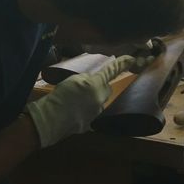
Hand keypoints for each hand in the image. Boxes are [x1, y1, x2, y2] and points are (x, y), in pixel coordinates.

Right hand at [25, 53, 148, 147]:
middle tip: (83, 87)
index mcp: (96, 85)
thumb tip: (91, 83)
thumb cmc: (61, 96)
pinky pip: (89, 114)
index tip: (131, 58)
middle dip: (98, 87)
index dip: (121, 64)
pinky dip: (82, 111)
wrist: (52, 119)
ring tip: (72, 100)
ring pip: (97, 102)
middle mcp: (100, 99)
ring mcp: (96, 113)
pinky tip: (71, 112)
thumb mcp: (73, 79)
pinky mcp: (90, 125)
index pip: (111, 71)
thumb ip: (87, 79)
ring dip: (90, 100)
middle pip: (105, 89)